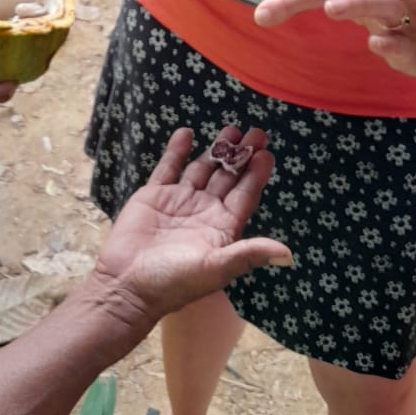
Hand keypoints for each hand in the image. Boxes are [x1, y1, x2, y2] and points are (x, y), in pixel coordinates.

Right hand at [90, 127, 291, 327]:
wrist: (127, 285)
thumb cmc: (174, 281)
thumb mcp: (216, 268)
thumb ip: (249, 254)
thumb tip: (288, 255)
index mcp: (222, 228)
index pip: (245, 195)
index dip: (256, 174)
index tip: (267, 153)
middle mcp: (203, 211)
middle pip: (227, 177)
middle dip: (241, 155)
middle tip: (256, 132)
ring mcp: (179, 202)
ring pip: (202, 169)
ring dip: (216, 150)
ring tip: (230, 129)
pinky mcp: (154, 196)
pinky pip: (169, 168)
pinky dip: (177, 151)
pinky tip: (187, 133)